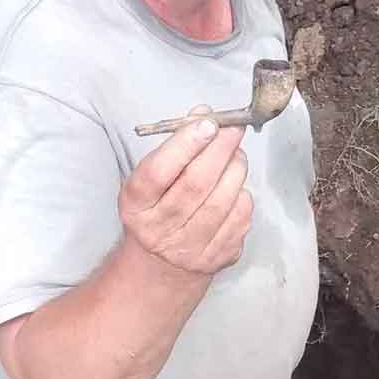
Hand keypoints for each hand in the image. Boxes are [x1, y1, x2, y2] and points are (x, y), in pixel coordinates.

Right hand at [118, 105, 252, 277]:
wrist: (161, 263)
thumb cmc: (157, 209)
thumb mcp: (151, 178)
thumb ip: (175, 146)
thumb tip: (204, 116)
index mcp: (136, 205)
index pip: (159, 172)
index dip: (185, 144)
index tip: (207, 123)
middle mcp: (158, 230)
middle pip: (196, 184)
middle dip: (220, 150)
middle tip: (233, 129)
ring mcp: (188, 249)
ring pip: (222, 201)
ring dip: (236, 169)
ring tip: (236, 155)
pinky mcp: (216, 258)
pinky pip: (239, 218)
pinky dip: (242, 195)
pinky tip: (235, 187)